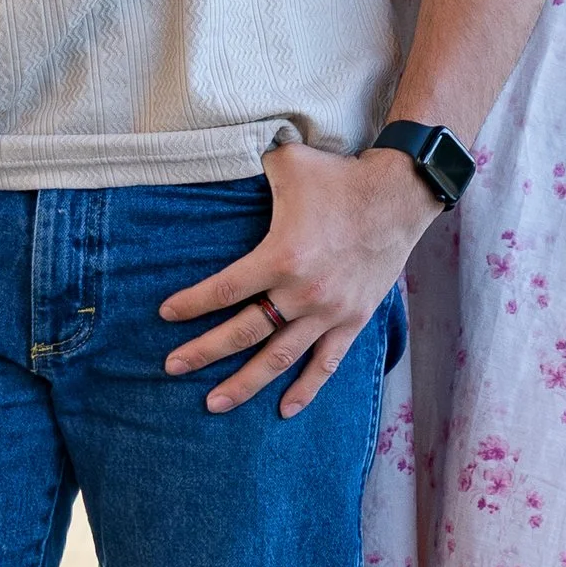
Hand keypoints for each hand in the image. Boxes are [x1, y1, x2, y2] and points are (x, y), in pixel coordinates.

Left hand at [158, 139, 432, 419]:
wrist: (400, 195)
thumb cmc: (339, 177)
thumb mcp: (288, 162)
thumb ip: (250, 166)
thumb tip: (220, 156)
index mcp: (282, 257)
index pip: (224, 291)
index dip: (191, 305)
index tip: (165, 316)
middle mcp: (303, 293)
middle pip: (243, 333)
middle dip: (203, 353)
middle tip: (171, 368)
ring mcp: (330, 312)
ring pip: (279, 359)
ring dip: (244, 384)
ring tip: (214, 404)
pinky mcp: (353, 320)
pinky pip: (326, 364)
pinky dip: (305, 389)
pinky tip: (284, 410)